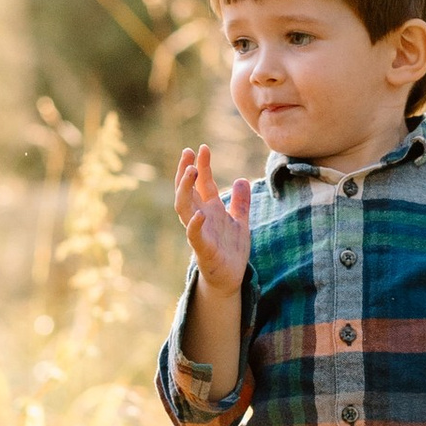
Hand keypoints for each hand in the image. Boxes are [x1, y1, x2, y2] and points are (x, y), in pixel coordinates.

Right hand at [174, 143, 253, 292]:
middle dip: (185, 171)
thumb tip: (242, 179)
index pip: (201, 183)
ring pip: (184, 208)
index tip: (201, 147)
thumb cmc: (232, 250)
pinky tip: (200, 213)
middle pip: (186, 191)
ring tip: (192, 171)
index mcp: (209, 209)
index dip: (202, 165)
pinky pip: (194, 235)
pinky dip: (195, 224)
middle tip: (188, 153)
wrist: (231, 277)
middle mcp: (200, 217)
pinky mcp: (202, 249)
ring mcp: (199, 232)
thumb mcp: (241, 221)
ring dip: (185, 189)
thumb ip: (240, 202)